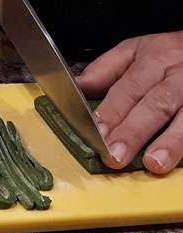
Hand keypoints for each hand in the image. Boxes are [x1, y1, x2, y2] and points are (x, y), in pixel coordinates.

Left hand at [76, 31, 182, 174]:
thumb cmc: (169, 54)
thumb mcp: (136, 51)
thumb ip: (106, 69)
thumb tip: (77, 86)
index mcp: (154, 60)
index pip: (128, 88)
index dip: (112, 111)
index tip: (98, 131)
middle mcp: (178, 76)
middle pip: (155, 105)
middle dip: (133, 132)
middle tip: (115, 155)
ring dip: (170, 141)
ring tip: (155, 163)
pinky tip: (177, 160)